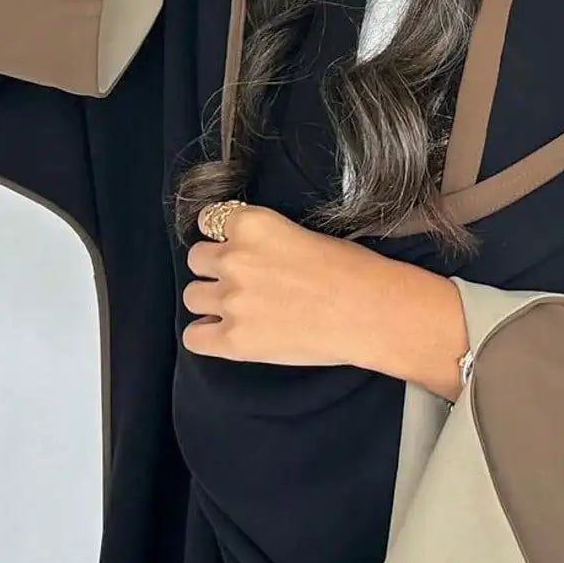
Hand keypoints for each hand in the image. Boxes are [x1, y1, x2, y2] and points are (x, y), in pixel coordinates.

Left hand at [181, 202, 470, 396]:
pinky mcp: (234, 340)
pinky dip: (206, 336)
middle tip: (243, 283)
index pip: (209, 222)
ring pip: (192, 296)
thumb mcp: (301, 235)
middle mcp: (233, 258)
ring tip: (238, 311)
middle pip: (197, 259)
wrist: (372, 312)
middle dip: (215, 270)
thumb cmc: (352, 270)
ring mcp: (231, 301)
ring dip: (211, 302)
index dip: (224, 238)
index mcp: (252, 225)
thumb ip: (265, 241)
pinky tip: (226, 335)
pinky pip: (194, 338)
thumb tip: (249, 255)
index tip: (239, 250)